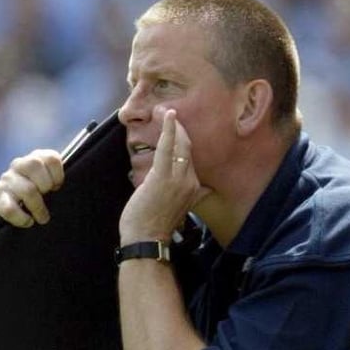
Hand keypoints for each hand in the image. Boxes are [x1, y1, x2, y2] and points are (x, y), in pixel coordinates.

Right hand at [0, 149, 63, 226]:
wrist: (16, 213)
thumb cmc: (43, 199)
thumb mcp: (53, 185)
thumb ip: (60, 179)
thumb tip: (78, 177)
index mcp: (36, 158)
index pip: (51, 158)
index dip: (58, 175)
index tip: (58, 187)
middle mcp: (19, 165)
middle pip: (34, 165)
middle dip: (46, 185)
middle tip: (48, 197)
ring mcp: (6, 179)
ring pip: (27, 189)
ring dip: (38, 207)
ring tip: (43, 218)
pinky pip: (9, 208)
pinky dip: (21, 218)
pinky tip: (28, 221)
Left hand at [119, 108, 209, 244]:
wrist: (146, 239)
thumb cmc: (154, 225)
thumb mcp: (178, 209)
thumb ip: (189, 196)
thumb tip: (203, 190)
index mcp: (194, 188)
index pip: (191, 159)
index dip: (183, 141)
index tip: (176, 128)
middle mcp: (191, 182)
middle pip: (188, 148)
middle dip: (181, 129)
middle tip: (170, 112)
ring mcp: (179, 179)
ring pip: (181, 145)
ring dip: (174, 125)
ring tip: (165, 110)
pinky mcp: (163, 177)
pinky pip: (168, 147)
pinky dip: (168, 129)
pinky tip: (167, 116)